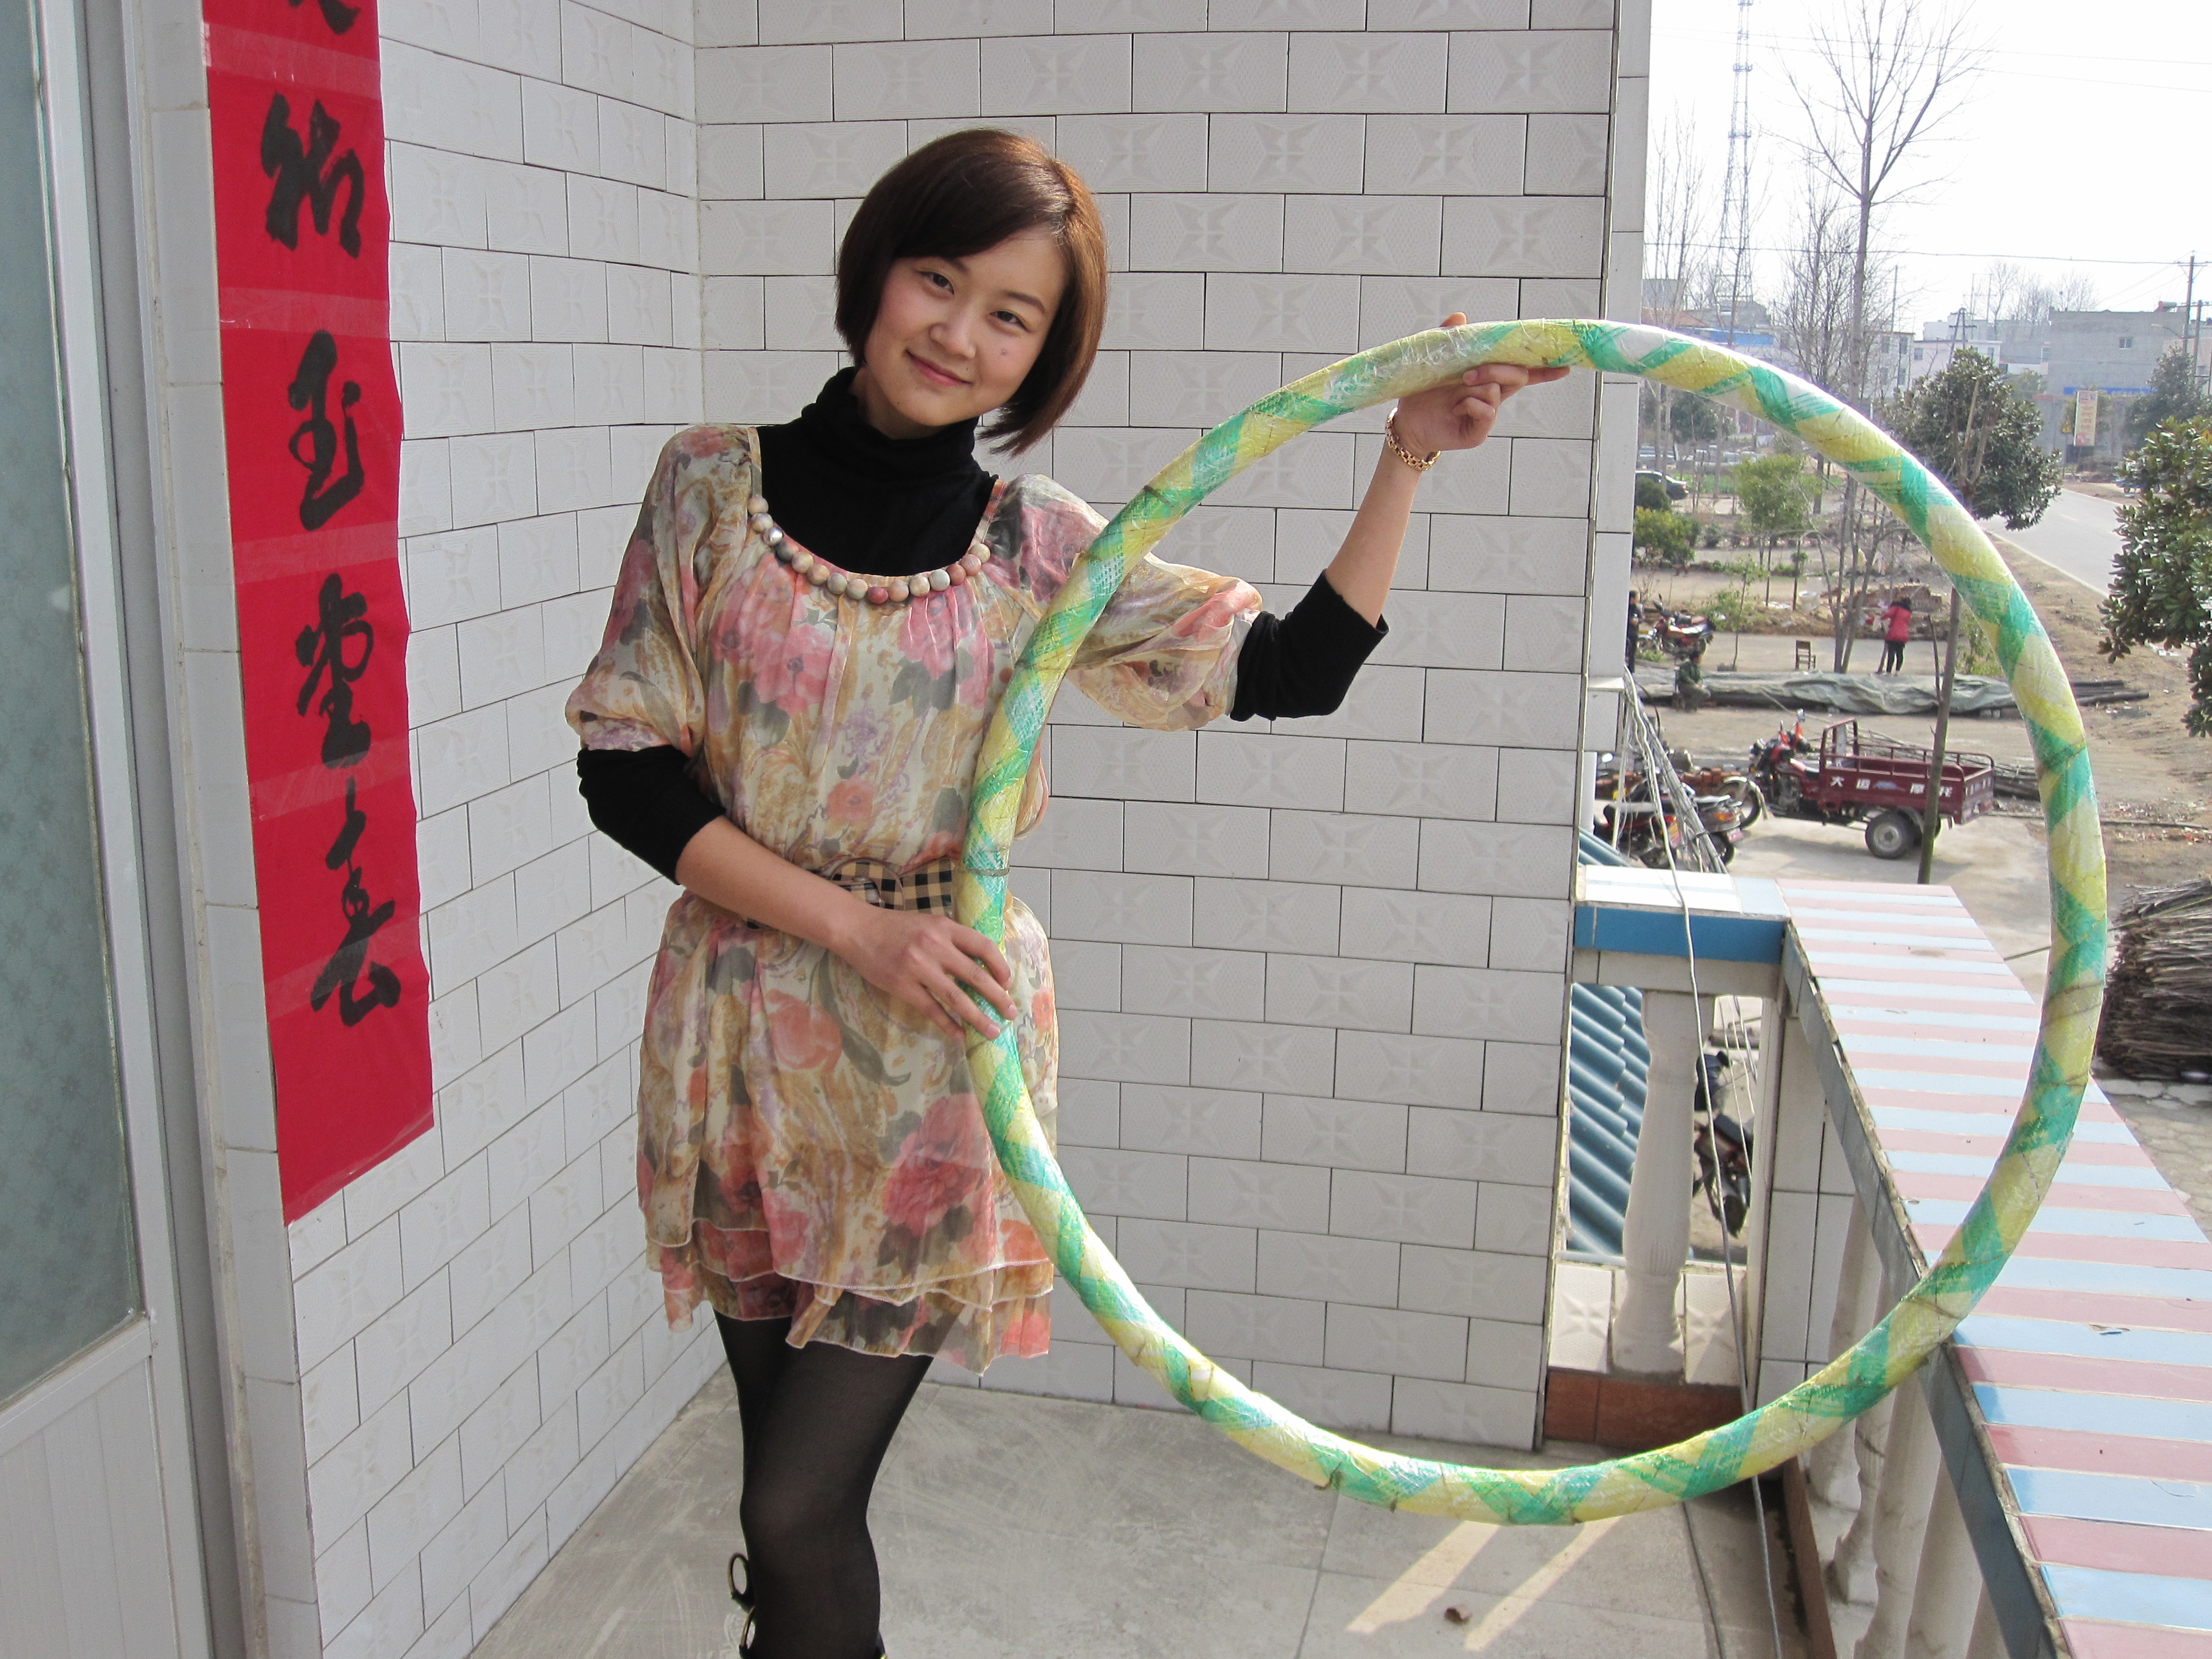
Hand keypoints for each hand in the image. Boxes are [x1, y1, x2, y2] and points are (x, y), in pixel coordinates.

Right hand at [835, 903, 1016, 1041]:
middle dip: (997, 997)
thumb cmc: (896, 927)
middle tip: (1011, 1013)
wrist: (858, 929)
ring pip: (956, 997)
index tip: (1007, 982)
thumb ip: (952, 939)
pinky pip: (931, 1009)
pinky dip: (948, 1024)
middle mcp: (934, 946)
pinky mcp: (902, 986)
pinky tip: (960, 1035)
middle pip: (975, 975)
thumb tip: (981, 965)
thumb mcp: (929, 923)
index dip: (999, 965)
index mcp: (944, 927)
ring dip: (978, 1017)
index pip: (982, 946)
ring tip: (993, 1031)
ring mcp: (918, 967)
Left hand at [1388, 312, 1572, 457]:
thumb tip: (1460, 316)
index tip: (1566, 364)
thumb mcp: (1435, 359)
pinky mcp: (1479, 432)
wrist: (1407, 421)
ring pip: (1497, 392)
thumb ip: (1450, 338)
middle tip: (1469, 373)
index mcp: (1488, 377)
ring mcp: (1487, 415)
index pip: (1522, 371)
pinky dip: (1470, 404)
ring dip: (1475, 387)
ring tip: (1455, 390)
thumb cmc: (1423, 391)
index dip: (1544, 368)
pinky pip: (1486, 411)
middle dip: (1498, 369)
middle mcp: (1492, 395)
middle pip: (1517, 376)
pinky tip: (1455, 408)